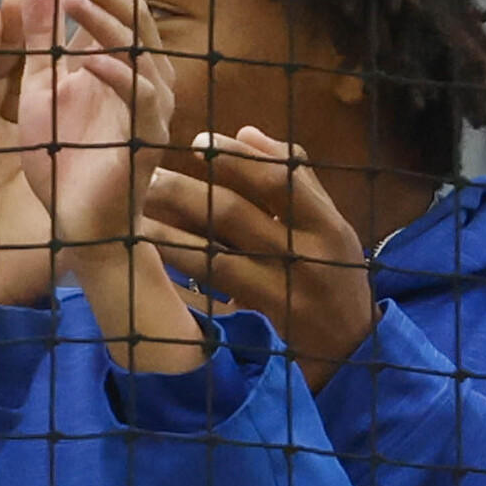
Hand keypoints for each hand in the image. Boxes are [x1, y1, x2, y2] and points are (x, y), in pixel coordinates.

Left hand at [26, 0, 198, 372]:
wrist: (85, 229)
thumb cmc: (68, 164)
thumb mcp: (43, 93)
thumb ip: (43, 44)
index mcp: (126, 68)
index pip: (124, 9)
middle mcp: (147, 83)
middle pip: (136, 20)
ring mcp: (149, 111)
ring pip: (139, 52)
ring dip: (105, 21)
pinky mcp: (143, 141)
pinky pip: (136, 100)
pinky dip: (115, 75)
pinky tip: (89, 57)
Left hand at [140, 127, 379, 383]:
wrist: (352, 352)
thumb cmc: (332, 276)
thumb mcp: (327, 227)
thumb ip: (294, 179)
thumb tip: (246, 132)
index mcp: (327, 224)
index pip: (280, 178)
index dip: (237, 158)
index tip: (198, 141)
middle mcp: (306, 255)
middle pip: (236, 212)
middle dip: (184, 192)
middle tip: (145, 177)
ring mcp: (279, 293)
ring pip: (215, 254)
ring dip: (169, 233)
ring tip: (133, 214)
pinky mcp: (257, 325)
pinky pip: (209, 295)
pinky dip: (179, 273)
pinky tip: (148, 259)